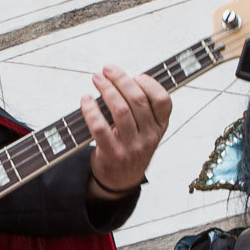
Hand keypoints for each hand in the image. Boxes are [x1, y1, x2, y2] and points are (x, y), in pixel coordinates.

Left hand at [80, 64, 171, 199]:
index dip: (149, 84)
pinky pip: (100, 128)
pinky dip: (91, 111)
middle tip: (107, 69)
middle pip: (138, 100)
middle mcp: (149, 136)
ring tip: (97, 79)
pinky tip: (86, 100)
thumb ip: (142, 107)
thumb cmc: (131, 145)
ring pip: (120, 111)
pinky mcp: (113, 154)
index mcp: (160, 126)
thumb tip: (123, 77)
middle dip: (121, 80)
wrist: (121, 180)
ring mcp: (132, 147)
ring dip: (106, 90)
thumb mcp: (146, 129)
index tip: (135, 75)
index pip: (163, 101)